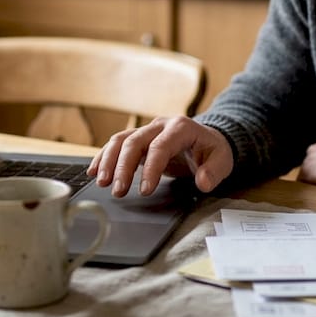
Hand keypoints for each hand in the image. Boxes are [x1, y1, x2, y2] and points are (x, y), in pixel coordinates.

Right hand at [88, 117, 233, 196]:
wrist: (207, 138)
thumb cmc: (212, 150)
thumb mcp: (222, 160)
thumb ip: (214, 171)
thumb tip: (203, 182)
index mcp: (180, 127)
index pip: (160, 147)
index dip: (151, 169)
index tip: (144, 191)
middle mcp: (160, 125)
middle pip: (134, 141)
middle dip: (123, 167)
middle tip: (118, 191)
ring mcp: (147, 130)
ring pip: (120, 140)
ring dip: (108, 161)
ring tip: (101, 183)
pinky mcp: (138, 139)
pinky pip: (116, 144)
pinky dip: (103, 157)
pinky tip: (93, 172)